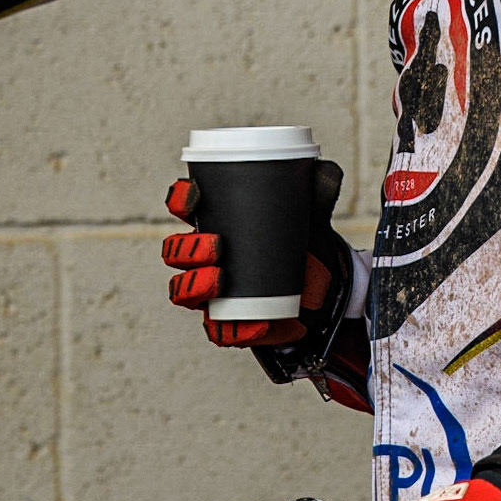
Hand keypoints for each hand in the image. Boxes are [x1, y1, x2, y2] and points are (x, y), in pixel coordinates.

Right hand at [161, 159, 345, 345]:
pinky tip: (253, 324)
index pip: (184, 208)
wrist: (320, 292)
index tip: (194, 197)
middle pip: (175, 253)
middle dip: (187, 248)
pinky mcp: (229, 325)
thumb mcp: (309, 218)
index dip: (180, 200)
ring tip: (218, 279)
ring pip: (182, 292)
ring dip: (192, 286)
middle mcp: (204, 259)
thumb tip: (326, 168)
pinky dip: (233, 329)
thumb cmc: (299, 245)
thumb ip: (317, 192)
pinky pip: (218, 332)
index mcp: (216, 223)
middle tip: (217, 244)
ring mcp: (212, 294)